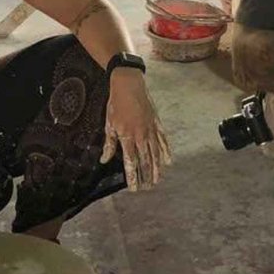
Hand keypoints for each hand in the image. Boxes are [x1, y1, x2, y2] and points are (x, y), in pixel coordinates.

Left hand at [102, 69, 171, 190]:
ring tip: (157, 180)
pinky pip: (163, 140)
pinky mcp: (157, 123)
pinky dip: (166, 151)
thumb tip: (104, 160)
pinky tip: (168, 162)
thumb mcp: (109, 124)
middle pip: (145, 160)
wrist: (129, 85)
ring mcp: (151, 130)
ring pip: (156, 153)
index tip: (134, 188)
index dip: (133, 176)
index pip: (131, 162)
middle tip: (148, 187)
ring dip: (156, 168)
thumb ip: (109, 144)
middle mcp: (141, 135)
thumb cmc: (116, 104)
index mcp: (127, 136)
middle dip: (146, 176)